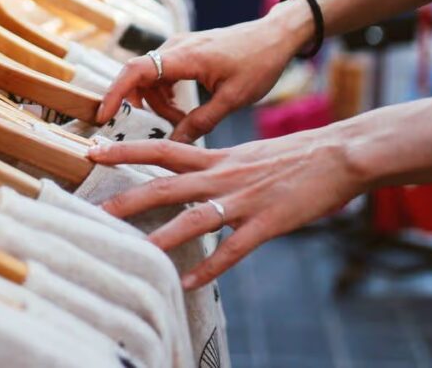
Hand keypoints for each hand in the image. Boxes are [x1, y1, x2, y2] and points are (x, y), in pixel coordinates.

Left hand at [88, 128, 370, 288]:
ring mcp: (244, 199)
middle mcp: (222, 175)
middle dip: (127, 198)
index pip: (160, 149)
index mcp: (215, 157)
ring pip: (194, 218)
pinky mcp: (268, 222)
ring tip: (136, 253)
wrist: (340, 154)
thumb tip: (186, 174)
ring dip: (163, 237)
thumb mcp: (244, 154)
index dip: (124, 150)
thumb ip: (213, 165)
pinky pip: (234, 249)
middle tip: (95, 210)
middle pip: (165, 185)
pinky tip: (191, 283)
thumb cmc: (293, 155)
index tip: (92, 150)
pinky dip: (212, 267)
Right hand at [97, 2, 313, 142]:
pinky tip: (185, 108)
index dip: (115, 93)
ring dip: (158, 102)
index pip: (136, 71)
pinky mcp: (183, 51)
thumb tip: (176, 143)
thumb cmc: (259, 62)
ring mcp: (178, 47)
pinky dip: (165, 93)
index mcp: (185, 56)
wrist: (276, 35)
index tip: (104, 116)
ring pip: (149, 78)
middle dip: (143, 105)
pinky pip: (161, 74)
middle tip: (164, 126)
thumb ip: (201, 122)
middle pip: (139, 77)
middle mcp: (175, 47)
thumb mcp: (233, 99)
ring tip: (183, 119)